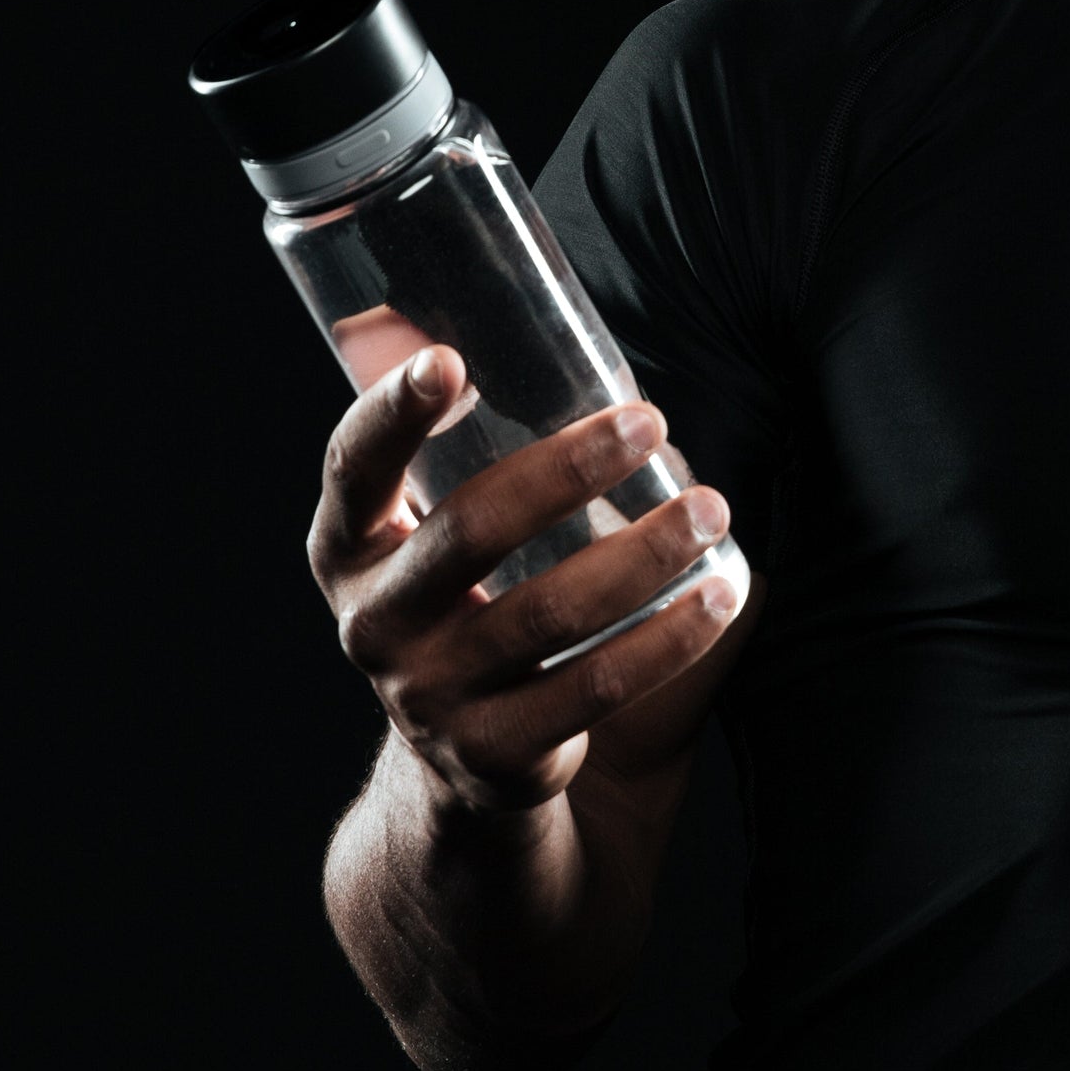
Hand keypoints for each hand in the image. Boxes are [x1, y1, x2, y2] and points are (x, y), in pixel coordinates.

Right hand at [307, 348, 745, 817]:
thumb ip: (430, 437)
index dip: (392, 415)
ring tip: (710, 509)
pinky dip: (668, 639)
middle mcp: (373, 624)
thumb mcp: (422, 527)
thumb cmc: (460, 601)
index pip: (354, 470)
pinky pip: (596, 688)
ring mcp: (430, 697)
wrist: (459, 761)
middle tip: (649, 422)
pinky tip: (721, 594)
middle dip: (567, 471)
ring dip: (642, 555)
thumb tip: (414, 308)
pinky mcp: (497, 753)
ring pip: (549, 614)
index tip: (448, 360)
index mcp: (348, 550)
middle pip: (471, 532)